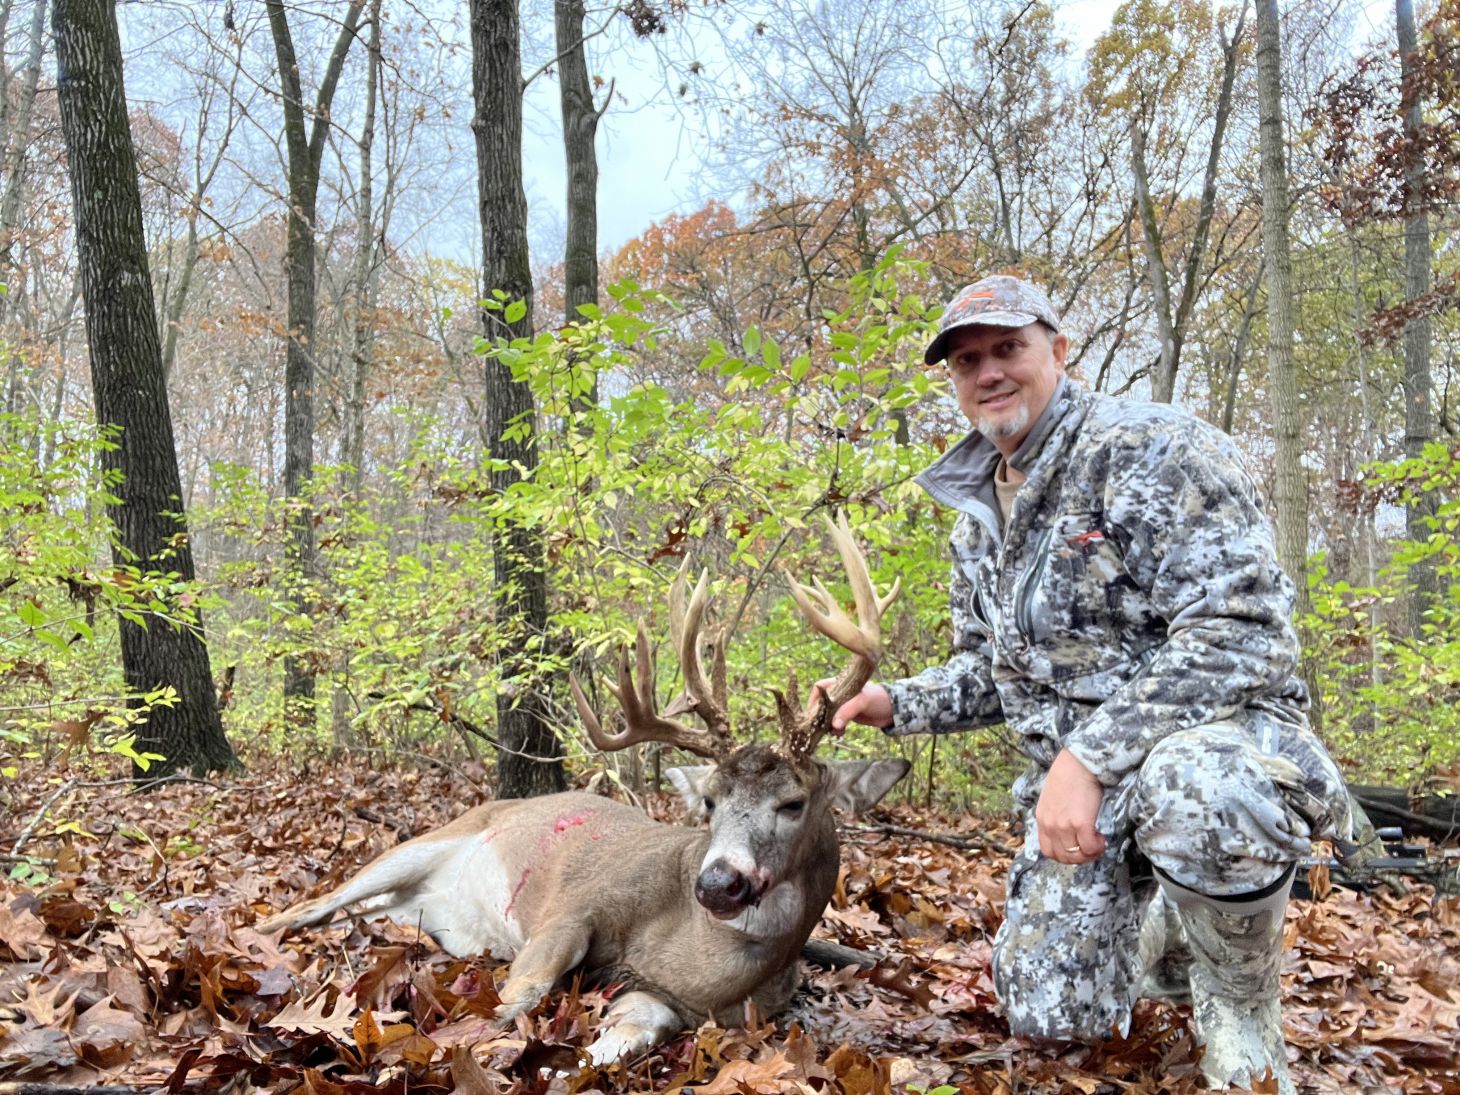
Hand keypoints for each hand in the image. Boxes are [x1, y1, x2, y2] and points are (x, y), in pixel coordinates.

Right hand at [808, 679, 893, 730]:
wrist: (892, 711)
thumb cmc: (878, 699)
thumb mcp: (862, 702)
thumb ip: (847, 712)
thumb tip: (834, 725)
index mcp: (840, 684)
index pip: (819, 687)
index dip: (813, 699)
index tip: (812, 712)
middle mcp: (839, 694)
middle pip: (821, 703)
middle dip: (819, 716)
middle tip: (821, 727)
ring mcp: (843, 705)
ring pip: (827, 715)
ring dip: (828, 724)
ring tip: (834, 731)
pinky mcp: (847, 715)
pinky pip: (835, 722)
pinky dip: (835, 729)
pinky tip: (841, 733)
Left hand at [1034, 749, 1105, 863]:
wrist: (1078, 763)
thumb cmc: (1069, 777)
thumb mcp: (1052, 800)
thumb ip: (1055, 817)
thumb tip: (1068, 834)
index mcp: (1041, 819)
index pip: (1048, 851)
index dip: (1064, 856)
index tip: (1076, 850)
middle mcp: (1050, 825)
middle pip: (1063, 857)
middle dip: (1080, 858)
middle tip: (1091, 849)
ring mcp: (1064, 825)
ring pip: (1077, 856)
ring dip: (1090, 853)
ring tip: (1097, 843)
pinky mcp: (1080, 823)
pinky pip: (1090, 847)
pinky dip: (1097, 847)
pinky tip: (1101, 838)